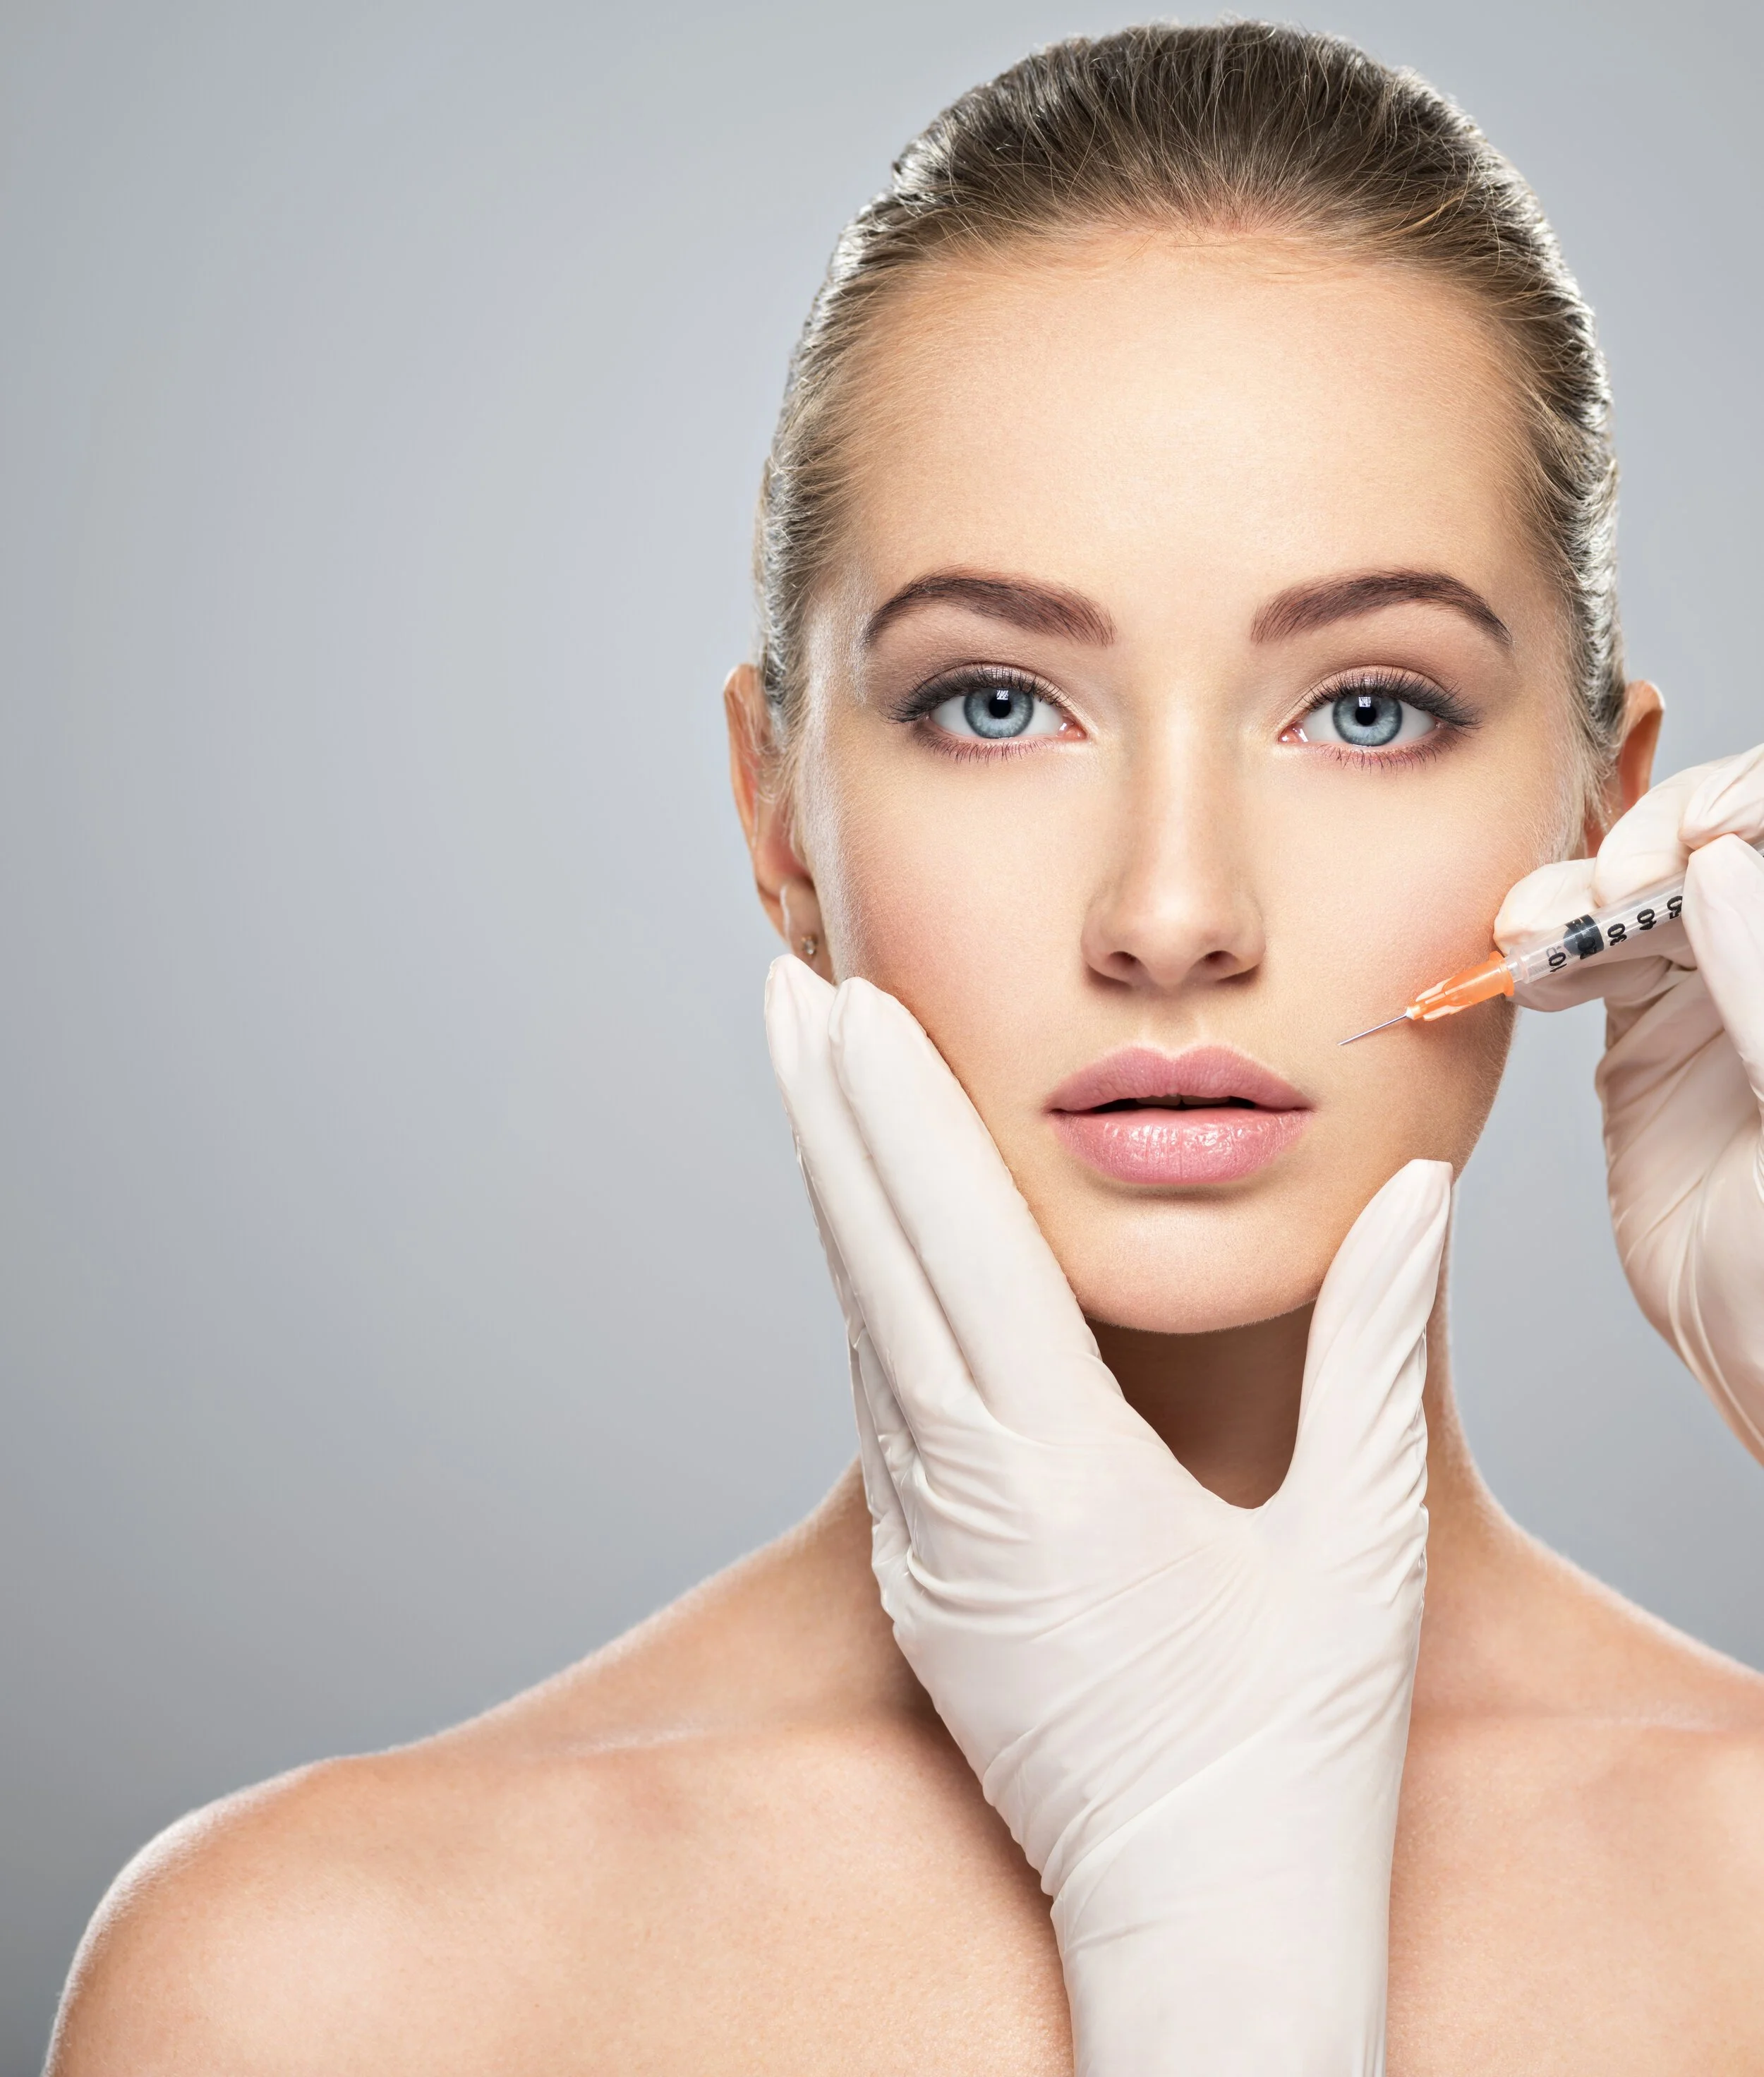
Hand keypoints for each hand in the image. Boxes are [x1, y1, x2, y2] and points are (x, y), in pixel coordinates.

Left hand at [767, 956, 1450, 2076]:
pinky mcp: (918, 1587)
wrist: (1201, 1927)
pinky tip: (869, 1243)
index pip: (961, 1250)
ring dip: (839, 1194)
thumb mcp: (1357, 1542)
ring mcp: (925, 1547)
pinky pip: (881, 1409)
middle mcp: (964, 1501)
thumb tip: (1412, 1202)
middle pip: (873, 1266)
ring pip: (863, 1328)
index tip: (852, 1006)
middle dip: (825, 1115)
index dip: (903, 1115)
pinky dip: (871, 1299)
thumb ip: (1375, 1353)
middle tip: (784, 987)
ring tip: (817, 1080)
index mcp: (1063, 1478)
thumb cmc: (1294, 1748)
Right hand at [1495, 746, 1763, 1455]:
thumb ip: (1761, 981)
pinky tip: (1527, 971)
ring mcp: (1711, 992)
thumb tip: (1713, 864)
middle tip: (1599, 899)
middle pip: (1703, 836)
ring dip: (1573, 893)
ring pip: (1635, 888)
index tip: (1673, 857)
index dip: (1723, 808)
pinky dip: (1544, 947)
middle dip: (1639, 844)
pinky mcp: (1645, 1038)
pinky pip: (1588, 956)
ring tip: (1538, 942)